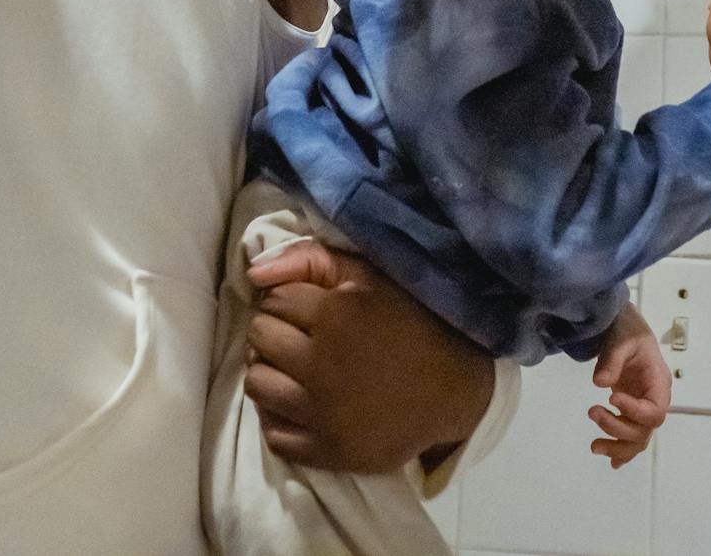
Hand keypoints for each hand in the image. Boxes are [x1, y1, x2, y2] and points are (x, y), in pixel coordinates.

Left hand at [244, 238, 492, 473]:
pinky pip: (272, 433)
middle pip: (259, 338)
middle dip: (273, 330)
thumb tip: (254, 271)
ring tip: (294, 368)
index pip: (273, 299)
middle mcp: (323, 364)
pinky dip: (278, 416)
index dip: (285, 300)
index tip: (304, 308)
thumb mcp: (372, 277)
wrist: (456, 390)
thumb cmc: (414, 325)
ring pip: (257, 384)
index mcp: (337, 314)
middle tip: (298, 336)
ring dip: (269, 371)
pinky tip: (300, 402)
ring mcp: (322, 412)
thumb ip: (312, 260)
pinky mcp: (327, 449)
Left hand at [588, 304, 670, 468]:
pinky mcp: (633, 411)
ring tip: (593, 446)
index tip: (611, 398)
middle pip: (645, 429)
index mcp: (659, 382)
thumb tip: (600, 383)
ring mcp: (645, 407)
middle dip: (618, 427)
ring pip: (639, 439)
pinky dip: (623, 451)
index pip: (654, 410)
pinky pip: (633, 436)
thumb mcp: (620, 340)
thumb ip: (612, 360)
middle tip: (591, 411)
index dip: (634, 411)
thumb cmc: (627, 331)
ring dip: (618, 447)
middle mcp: (656, 399)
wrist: (626, 330)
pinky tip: (612, 462)